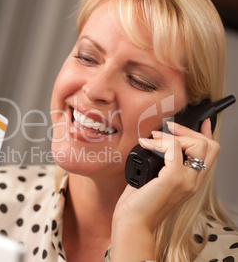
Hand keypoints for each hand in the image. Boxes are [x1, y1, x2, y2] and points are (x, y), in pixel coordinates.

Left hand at [110, 119, 219, 259]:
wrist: (133, 223)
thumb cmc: (138, 204)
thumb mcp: (153, 180)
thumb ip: (160, 164)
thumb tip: (154, 145)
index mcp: (191, 181)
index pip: (210, 154)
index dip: (207, 133)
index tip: (202, 121)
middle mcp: (193, 181)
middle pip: (208, 145)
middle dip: (188, 131)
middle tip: (168, 129)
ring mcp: (186, 181)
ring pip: (197, 144)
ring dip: (174, 136)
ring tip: (153, 139)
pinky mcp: (173, 179)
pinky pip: (173, 149)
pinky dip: (159, 142)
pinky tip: (145, 144)